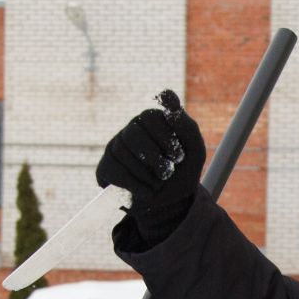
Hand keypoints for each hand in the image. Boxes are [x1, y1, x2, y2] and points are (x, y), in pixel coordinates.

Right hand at [97, 90, 206, 248]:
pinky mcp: (105, 168)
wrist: (170, 205)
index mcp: (151, 120)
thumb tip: (165, 93)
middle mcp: (131, 129)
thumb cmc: (182, 173)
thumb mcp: (194, 150)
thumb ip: (185, 124)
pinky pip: (114, 171)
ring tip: (158, 183)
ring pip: (123, 153)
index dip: (167, 140)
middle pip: (133, 134)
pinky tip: (146, 192)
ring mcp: (115, 147)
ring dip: (147, 175)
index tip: (179, 157)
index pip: (150, 117)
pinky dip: (135, 186)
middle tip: (168, 173)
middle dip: (155, 159)